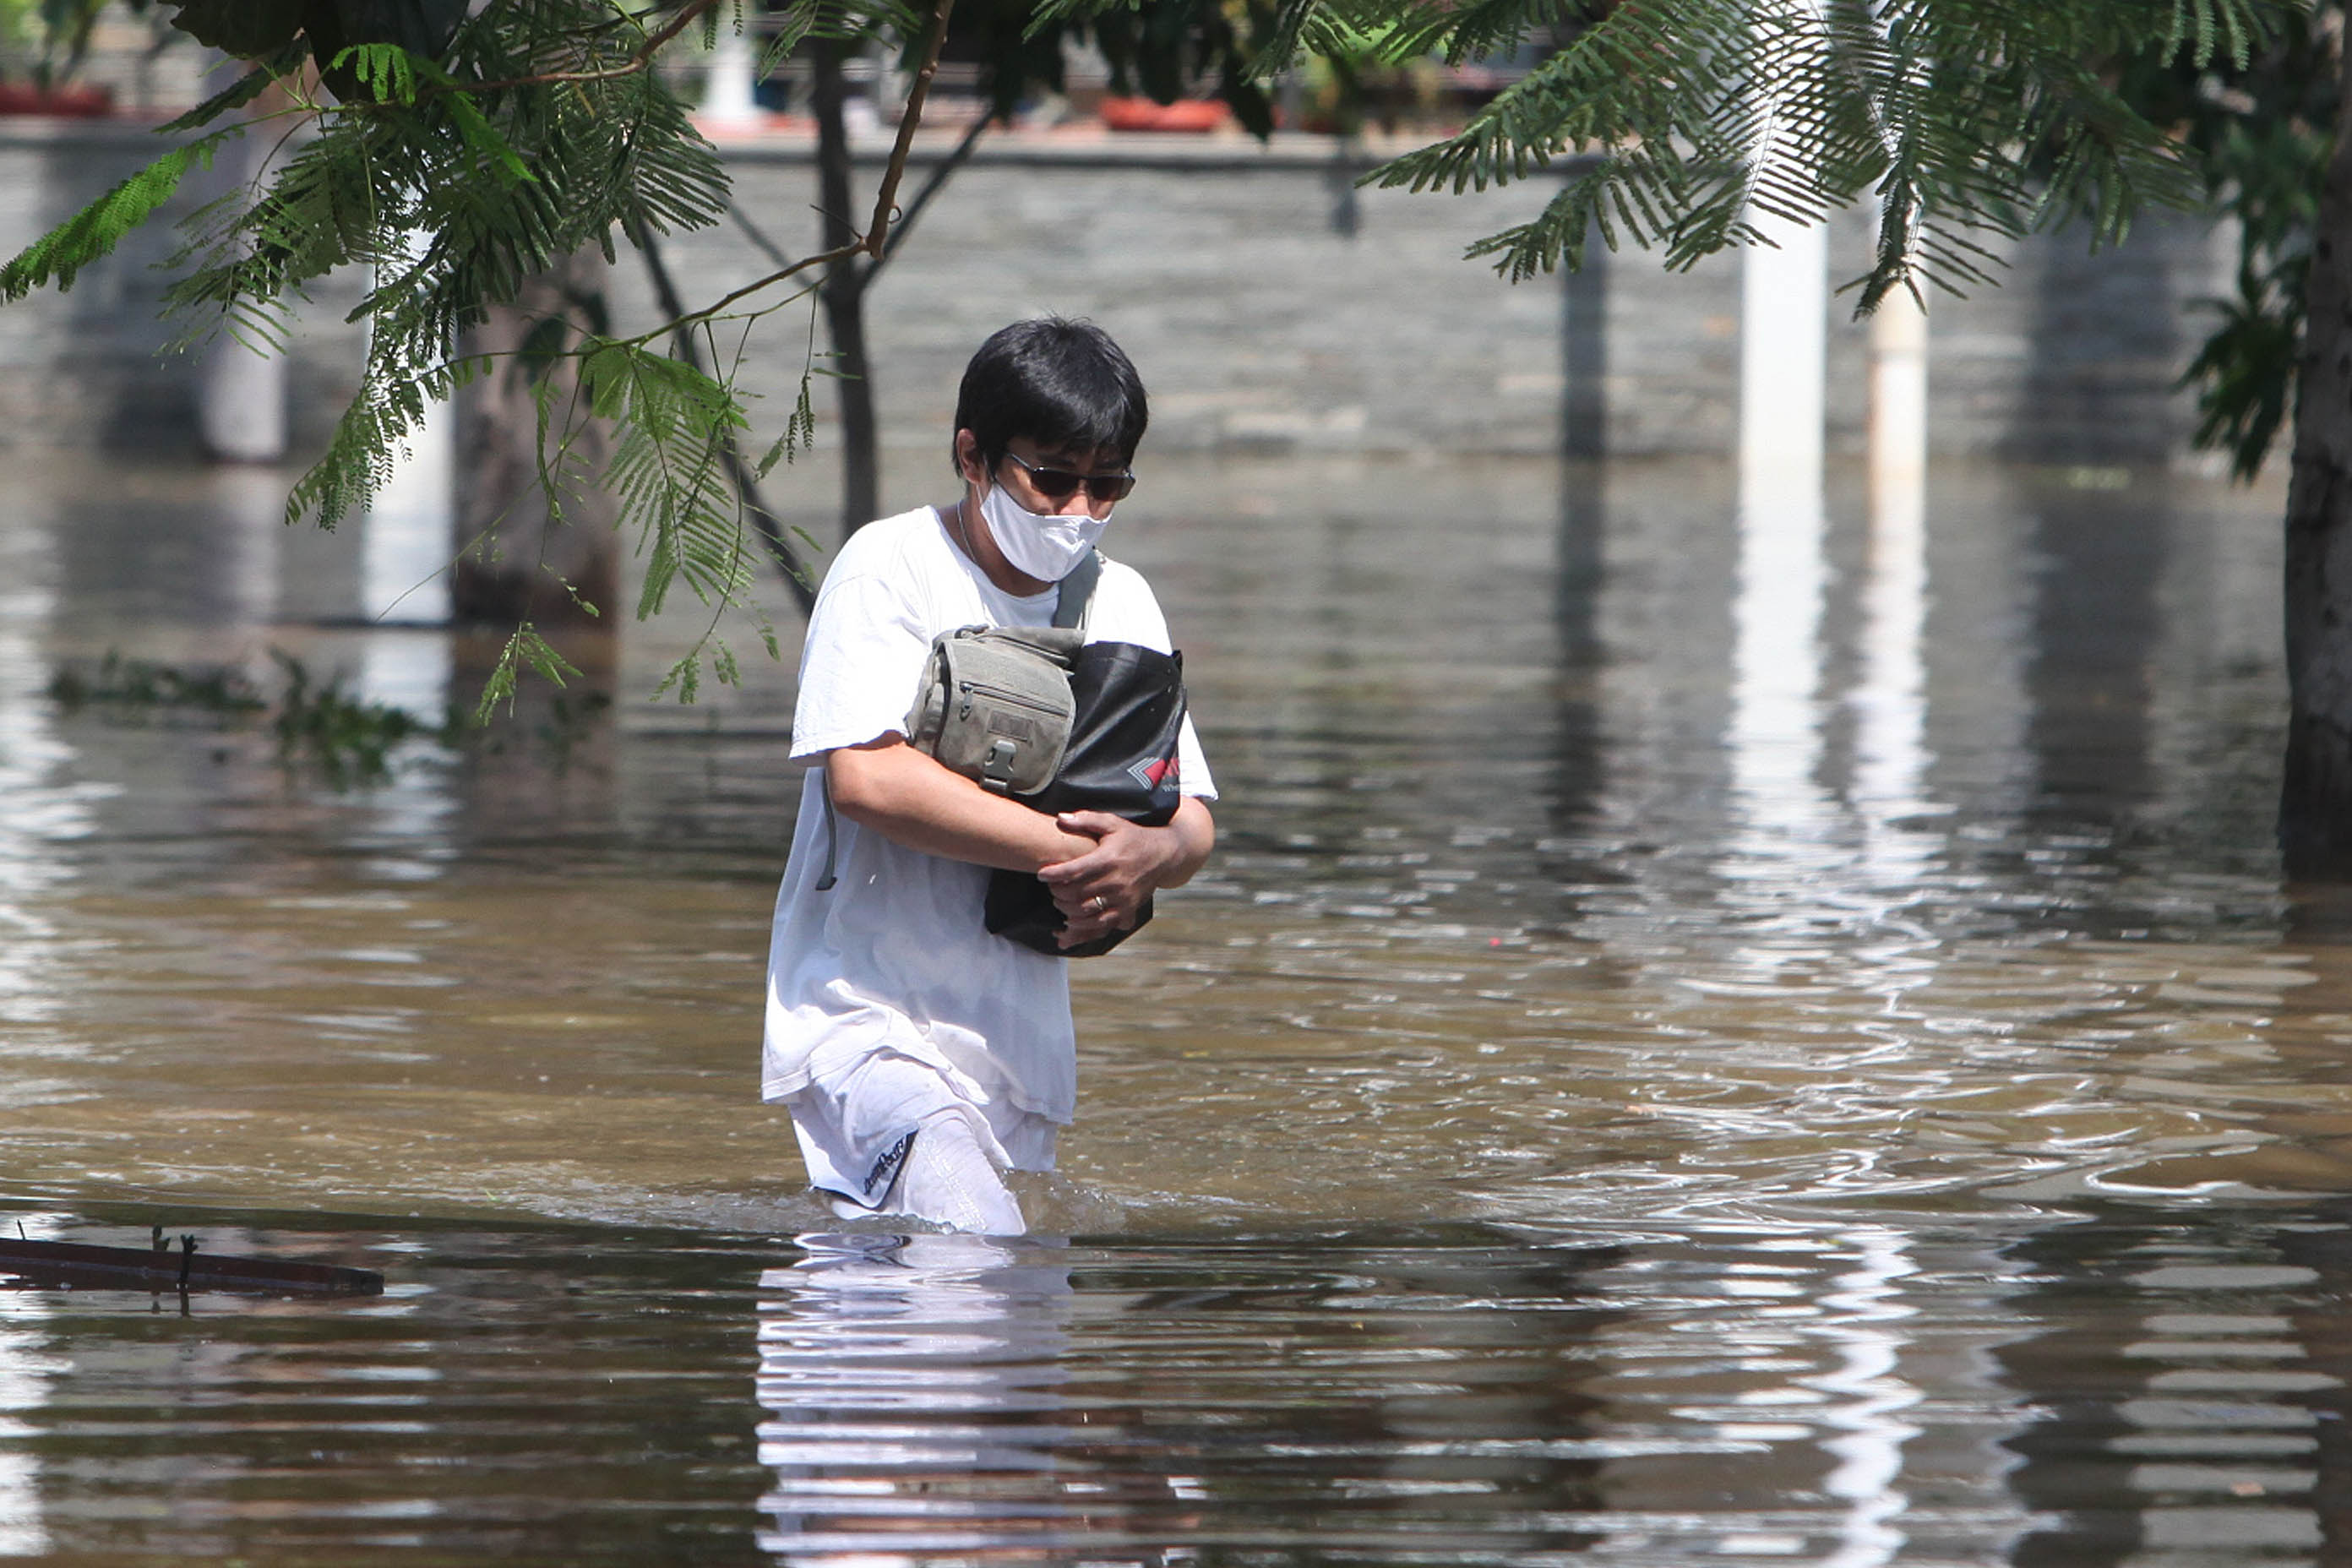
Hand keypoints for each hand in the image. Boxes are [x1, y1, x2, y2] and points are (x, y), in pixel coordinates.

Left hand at [1037, 811, 1176, 946]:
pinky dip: (1082, 925)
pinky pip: (1100, 924)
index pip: (1075, 869)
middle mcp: (1116, 880)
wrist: (1163, 855)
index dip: (1054, 873)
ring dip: (1067, 909)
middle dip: (1058, 891)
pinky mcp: (1127, 910)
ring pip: (1086, 911)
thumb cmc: (1132, 838)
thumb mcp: (1112, 823)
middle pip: (1077, 892)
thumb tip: (1060, 818)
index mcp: (1109, 858)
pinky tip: (1071, 920)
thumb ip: (1086, 819)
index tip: (1041, 873)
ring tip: (1059, 901)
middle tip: (1051, 886)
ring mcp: (1122, 898)